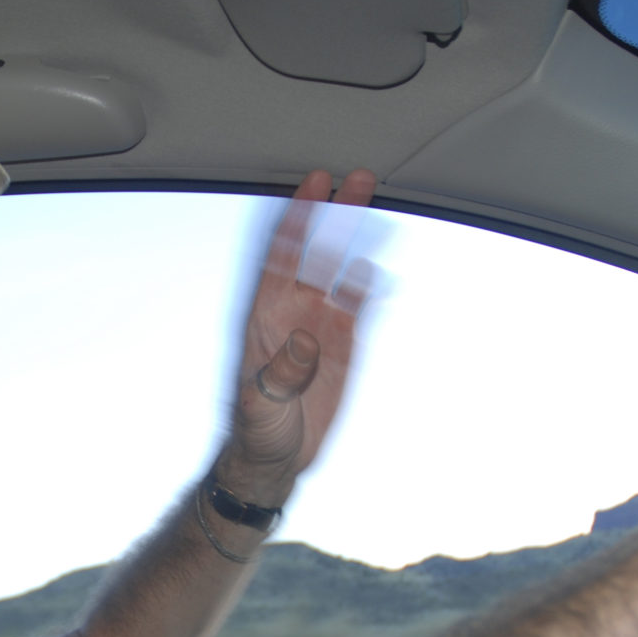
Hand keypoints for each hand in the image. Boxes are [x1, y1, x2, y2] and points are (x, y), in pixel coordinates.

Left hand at [219, 170, 376, 503]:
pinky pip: (358, 303)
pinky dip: (369, 283)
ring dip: (356, 236)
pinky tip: (380, 265)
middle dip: (334, 211)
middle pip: (314, 249)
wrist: (275, 459)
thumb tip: (304, 341)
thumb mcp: (261, 405)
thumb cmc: (257, 431)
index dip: (296, 217)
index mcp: (262, 316)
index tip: (313, 184)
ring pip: (339, 268)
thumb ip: (280, 373)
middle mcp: (290, 311)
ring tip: (375, 201)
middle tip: (356, 176)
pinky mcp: (341, 344)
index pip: (279, 254)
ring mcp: (318, 324)